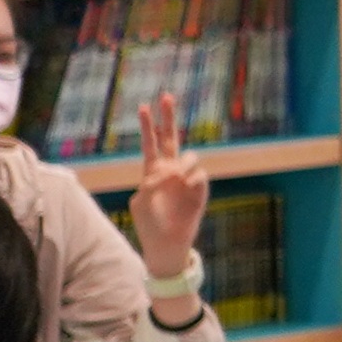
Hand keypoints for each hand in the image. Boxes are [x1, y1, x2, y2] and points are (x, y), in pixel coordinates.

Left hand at [130, 90, 206, 285]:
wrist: (166, 245)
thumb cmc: (150, 224)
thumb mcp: (141, 202)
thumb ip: (151, 183)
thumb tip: (171, 173)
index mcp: (152, 172)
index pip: (150, 144)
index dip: (148, 126)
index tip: (144, 106)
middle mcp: (170, 171)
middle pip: (170, 139)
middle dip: (168, 118)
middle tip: (167, 96)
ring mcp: (185, 180)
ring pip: (189, 157)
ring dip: (183, 163)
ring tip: (177, 176)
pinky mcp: (199, 191)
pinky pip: (199, 176)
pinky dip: (192, 179)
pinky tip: (186, 187)